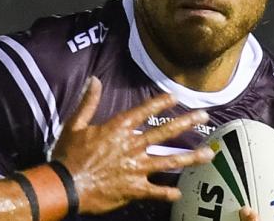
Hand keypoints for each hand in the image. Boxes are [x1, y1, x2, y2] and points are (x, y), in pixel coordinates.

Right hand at [52, 76, 213, 213]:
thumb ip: (88, 102)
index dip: (160, 103)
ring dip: (190, 157)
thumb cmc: (68, 155)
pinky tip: (179, 192)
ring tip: (209, 154)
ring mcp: (136, 168)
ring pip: (168, 161)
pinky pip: (155, 191)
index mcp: (118, 129)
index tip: (176, 97)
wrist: (65, 186)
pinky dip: (167, 192)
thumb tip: (95, 80)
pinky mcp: (134, 189)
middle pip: (164, 133)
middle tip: (204, 116)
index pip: (144, 112)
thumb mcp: (75, 124)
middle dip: (186, 123)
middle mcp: (132, 146)